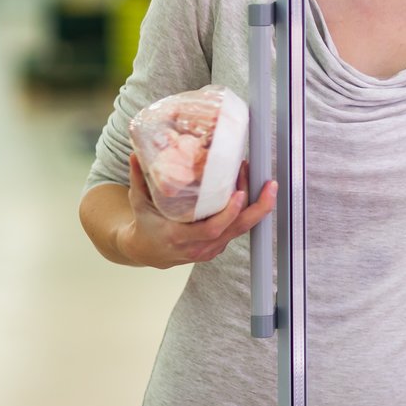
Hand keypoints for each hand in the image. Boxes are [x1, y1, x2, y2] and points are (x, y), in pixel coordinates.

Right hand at [120, 153, 276, 268]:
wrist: (144, 251)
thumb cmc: (144, 225)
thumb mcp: (139, 202)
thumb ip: (139, 178)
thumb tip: (136, 154)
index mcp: (178, 237)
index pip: (211, 229)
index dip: (228, 213)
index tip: (239, 192)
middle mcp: (198, 246)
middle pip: (236, 229)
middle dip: (258, 208)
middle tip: (270, 185)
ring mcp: (210, 249)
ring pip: (241, 229)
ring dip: (256, 206)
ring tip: (264, 182)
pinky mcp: (217, 247)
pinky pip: (237, 230)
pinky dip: (248, 213)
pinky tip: (252, 193)